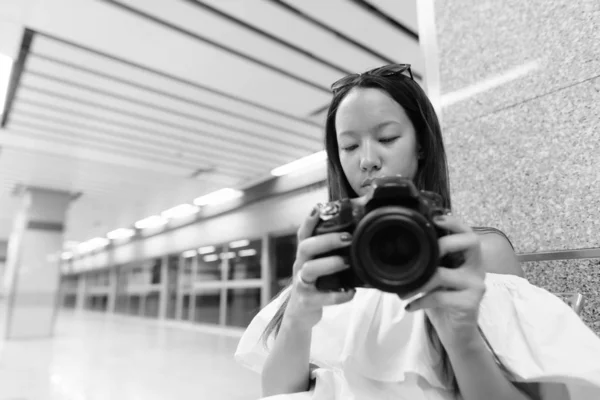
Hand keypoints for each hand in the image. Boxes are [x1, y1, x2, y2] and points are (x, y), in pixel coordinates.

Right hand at [283, 205, 355, 330]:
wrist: (301, 313)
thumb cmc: (317, 283)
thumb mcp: (320, 264)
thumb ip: (332, 251)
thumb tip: (358, 233)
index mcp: (305, 255)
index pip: (304, 233)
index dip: (309, 220)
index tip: (319, 208)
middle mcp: (300, 266)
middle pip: (305, 247)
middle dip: (326, 240)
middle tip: (348, 238)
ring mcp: (302, 284)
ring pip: (309, 269)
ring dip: (329, 263)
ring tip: (347, 262)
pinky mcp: (307, 302)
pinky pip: (321, 298)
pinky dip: (337, 295)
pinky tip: (351, 292)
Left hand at [400, 213, 485, 348]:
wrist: (456, 332)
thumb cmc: (444, 300)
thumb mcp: (438, 277)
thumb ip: (431, 261)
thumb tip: (404, 246)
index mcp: (469, 258)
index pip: (468, 233)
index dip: (454, 222)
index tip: (435, 219)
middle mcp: (477, 268)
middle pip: (471, 242)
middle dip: (444, 243)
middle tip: (422, 255)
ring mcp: (476, 285)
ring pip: (443, 274)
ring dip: (418, 283)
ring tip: (403, 292)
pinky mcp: (470, 303)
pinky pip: (439, 297)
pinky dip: (420, 301)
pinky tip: (410, 306)